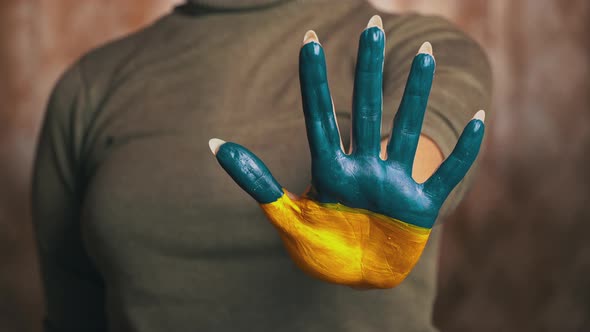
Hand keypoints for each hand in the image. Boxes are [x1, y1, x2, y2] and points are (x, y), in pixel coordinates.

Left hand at [209, 15, 484, 288]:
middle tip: (374, 25)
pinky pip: (446, 175)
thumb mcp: (286, 217)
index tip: (308, 40)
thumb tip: (214, 143)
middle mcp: (363, 168)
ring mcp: (394, 184)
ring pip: (408, 131)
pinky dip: (462, 153)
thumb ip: (256, 181)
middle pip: (365, 110)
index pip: (319, 117)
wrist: (354, 278)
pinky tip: (477, 120)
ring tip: (426, 54)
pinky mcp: (421, 207)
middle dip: (369, 70)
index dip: (314, 80)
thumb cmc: (320, 249)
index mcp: (329, 171)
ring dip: (416, 95)